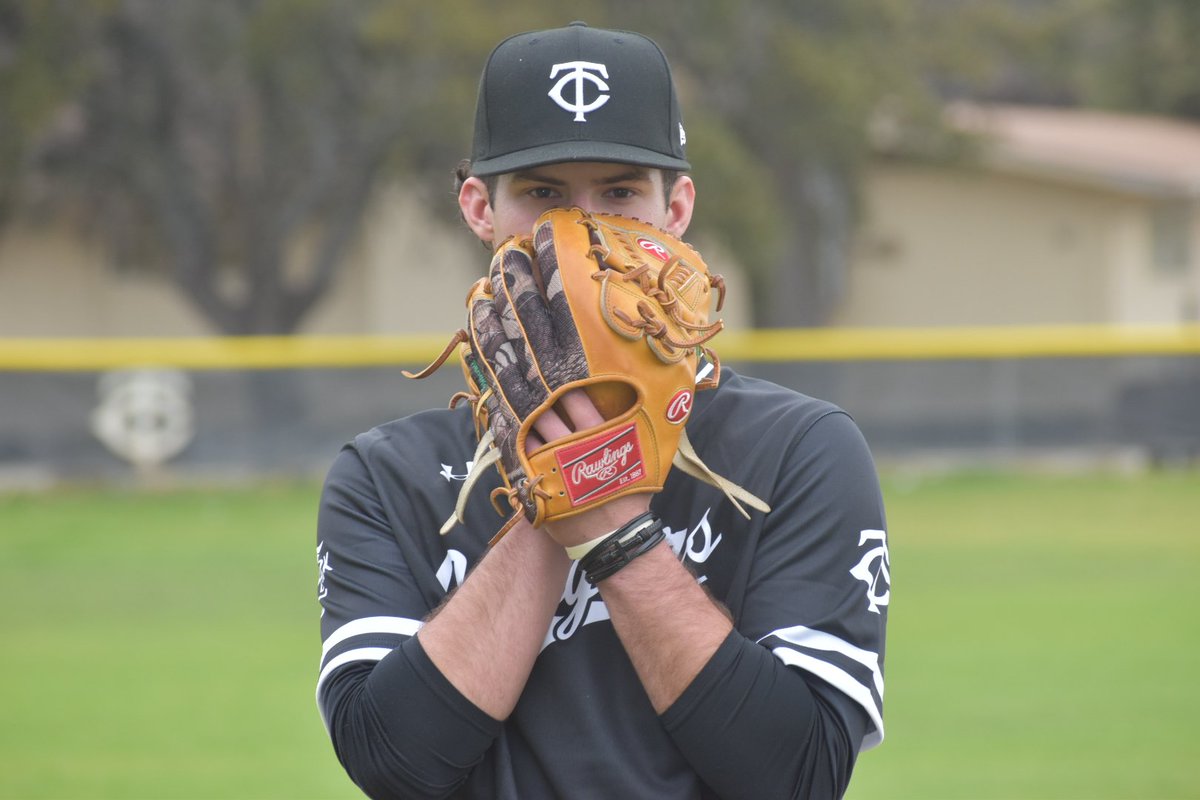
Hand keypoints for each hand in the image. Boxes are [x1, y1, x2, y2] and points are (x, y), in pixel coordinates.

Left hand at [528, 388, 651, 548]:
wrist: (614, 538)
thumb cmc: (630, 500)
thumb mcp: (641, 463)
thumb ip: (633, 436)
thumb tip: (646, 412)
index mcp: (601, 436)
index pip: (577, 400)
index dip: (564, 387)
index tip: (554, 377)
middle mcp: (574, 446)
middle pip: (548, 413)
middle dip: (536, 400)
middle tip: (526, 387)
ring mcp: (553, 466)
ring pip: (530, 434)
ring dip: (523, 423)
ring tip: (514, 411)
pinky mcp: (540, 486)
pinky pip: (521, 460)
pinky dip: (516, 449)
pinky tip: (512, 441)